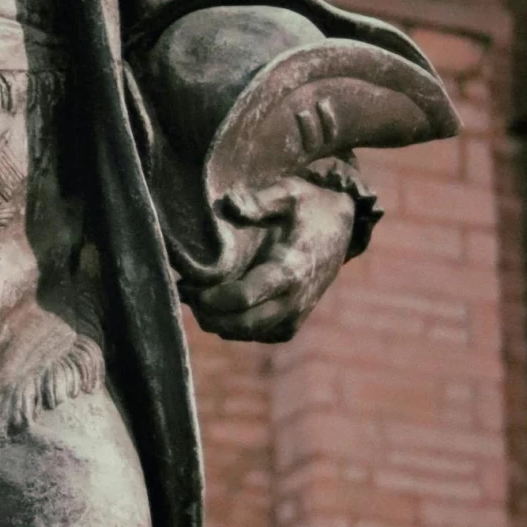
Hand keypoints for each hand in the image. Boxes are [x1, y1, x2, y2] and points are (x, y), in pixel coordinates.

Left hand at [182, 178, 355, 342]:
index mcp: (291, 270)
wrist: (341, 228)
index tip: (188, 285)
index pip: (244, 297)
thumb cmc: (310, 206)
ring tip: (195, 296)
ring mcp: (295, 316)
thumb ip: (259, 200)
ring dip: (216, 320)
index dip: (211, 298)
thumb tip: (230, 204)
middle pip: (241, 324)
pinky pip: (255, 334)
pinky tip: (217, 305)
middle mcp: (295, 300)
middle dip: (208, 313)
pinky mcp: (291, 324)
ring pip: (244, 333)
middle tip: (186, 292)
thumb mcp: (289, 192)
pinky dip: (233, 325)